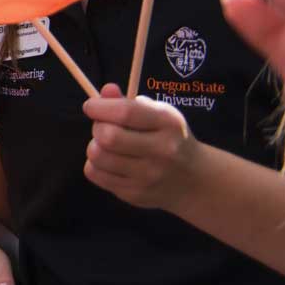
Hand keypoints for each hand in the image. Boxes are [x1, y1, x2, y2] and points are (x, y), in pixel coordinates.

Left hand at [83, 83, 198, 209]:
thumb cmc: (168, 138)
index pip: (125, 113)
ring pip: (97, 156)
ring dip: (95, 147)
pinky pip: (95, 174)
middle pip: (108, 136)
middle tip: (103, 127)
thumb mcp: (157, 114)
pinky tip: (110, 162)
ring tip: (107, 145)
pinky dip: (94, 164)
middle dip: (97, 128)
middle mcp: (162, 151)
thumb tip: (106, 90)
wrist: (194, 179)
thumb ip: (128, 102)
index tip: (91, 106)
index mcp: (168, 124)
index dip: (99, 107)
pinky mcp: (136, 193)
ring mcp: (149, 175)